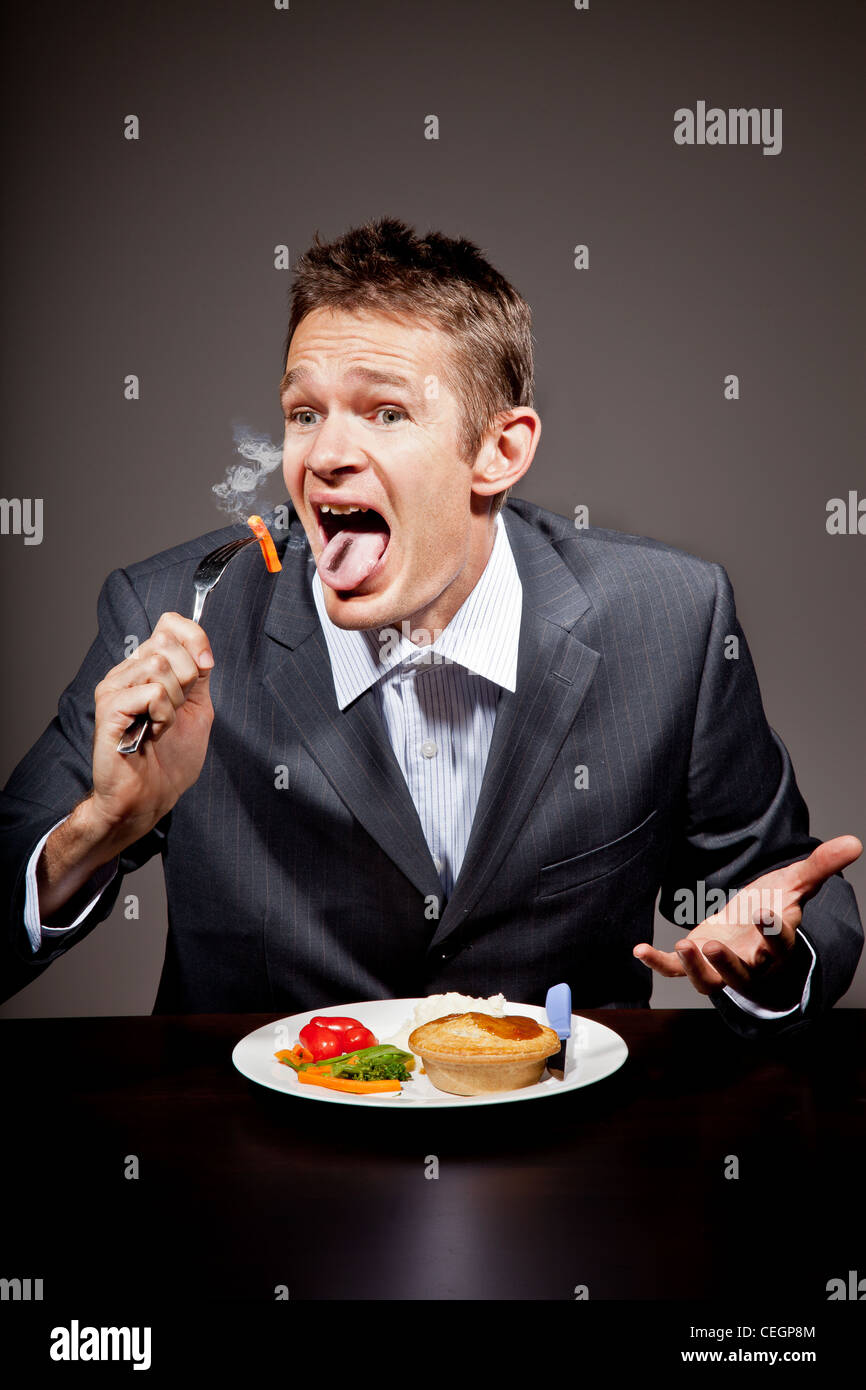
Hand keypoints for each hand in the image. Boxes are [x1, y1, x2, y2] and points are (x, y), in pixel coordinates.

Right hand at [90, 612, 215, 842]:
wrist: (150, 797)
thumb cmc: (170, 760)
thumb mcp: (197, 709)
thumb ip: (198, 676)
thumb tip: (201, 650)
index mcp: (144, 668)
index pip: (169, 623)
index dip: (195, 638)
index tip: (206, 667)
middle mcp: (126, 672)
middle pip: (167, 641)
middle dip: (187, 677)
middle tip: (176, 709)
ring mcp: (114, 688)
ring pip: (159, 665)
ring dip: (174, 700)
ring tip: (162, 724)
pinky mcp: (110, 708)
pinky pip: (151, 692)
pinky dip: (164, 715)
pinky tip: (153, 734)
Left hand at [634, 836, 861, 1008]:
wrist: (752, 925)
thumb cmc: (775, 905)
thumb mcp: (795, 882)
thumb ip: (820, 866)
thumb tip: (854, 842)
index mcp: (777, 944)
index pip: (780, 943)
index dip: (774, 932)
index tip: (767, 914)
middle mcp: (751, 963)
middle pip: (742, 974)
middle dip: (729, 964)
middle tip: (713, 945)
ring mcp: (721, 967)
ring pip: (710, 981)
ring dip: (695, 968)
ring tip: (681, 946)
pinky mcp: (696, 962)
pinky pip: (676, 971)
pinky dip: (659, 964)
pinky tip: (638, 950)